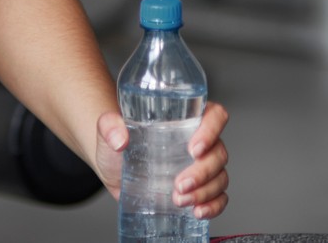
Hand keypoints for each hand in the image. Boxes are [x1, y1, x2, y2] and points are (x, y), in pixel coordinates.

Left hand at [93, 101, 230, 222]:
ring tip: (179, 200)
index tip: (194, 149)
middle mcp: (200, 141)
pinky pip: (218, 197)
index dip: (211, 131)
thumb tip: (119, 139)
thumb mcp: (108, 129)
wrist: (111, 167)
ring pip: (220, 177)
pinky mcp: (197, 189)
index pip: (214, 116)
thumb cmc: (115, 142)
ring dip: (205, 192)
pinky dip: (214, 206)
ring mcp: (200, 167)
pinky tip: (198, 211)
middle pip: (218, 152)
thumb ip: (109, 126)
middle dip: (203, 172)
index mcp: (186, 118)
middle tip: (179, 184)